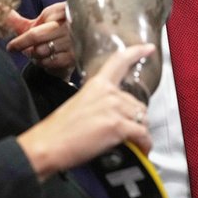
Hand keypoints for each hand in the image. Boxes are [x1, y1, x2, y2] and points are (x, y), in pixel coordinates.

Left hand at [5, 3, 75, 80]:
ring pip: (41, 51)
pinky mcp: (73, 56)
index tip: (11, 47)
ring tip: (37, 52)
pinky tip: (47, 59)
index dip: (21, 39)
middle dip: (23, 46)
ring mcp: (72, 41)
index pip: (34, 22)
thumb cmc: (49, 35)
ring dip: (34, 55)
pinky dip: (43, 63)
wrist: (70, 52)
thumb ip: (14, 18)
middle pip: (35, 36)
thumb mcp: (34, 24)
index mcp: (59, 10)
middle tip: (19, 50)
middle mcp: (69, 23)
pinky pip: (49, 62)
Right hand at [17, 44, 153, 180]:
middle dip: (136, 119)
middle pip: (137, 103)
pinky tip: (141, 149)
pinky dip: (144, 144)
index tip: (149, 48)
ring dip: (140, 131)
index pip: (119, 62)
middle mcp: (107, 93)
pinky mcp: (117, 126)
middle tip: (127, 131)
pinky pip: (142, 134)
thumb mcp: (80, 104)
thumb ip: (101, 103)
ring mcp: (113, 108)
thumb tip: (116, 114)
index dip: (137, 52)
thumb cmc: (60, 130)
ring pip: (142, 118)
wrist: (48, 145)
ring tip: (133, 141)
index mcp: (96, 85)